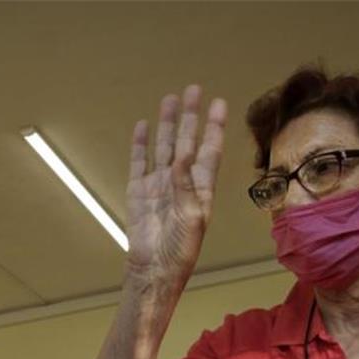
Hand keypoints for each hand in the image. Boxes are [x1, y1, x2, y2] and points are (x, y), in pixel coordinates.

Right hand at [125, 84, 227, 275]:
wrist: (154, 268)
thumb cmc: (180, 249)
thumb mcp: (191, 218)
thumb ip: (186, 185)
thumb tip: (184, 155)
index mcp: (201, 188)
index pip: (209, 150)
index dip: (214, 127)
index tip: (218, 103)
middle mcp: (181, 182)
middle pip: (187, 141)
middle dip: (191, 116)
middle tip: (193, 90)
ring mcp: (159, 184)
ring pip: (164, 146)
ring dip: (168, 124)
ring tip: (170, 99)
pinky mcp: (139, 190)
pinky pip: (139, 161)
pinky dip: (140, 144)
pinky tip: (143, 126)